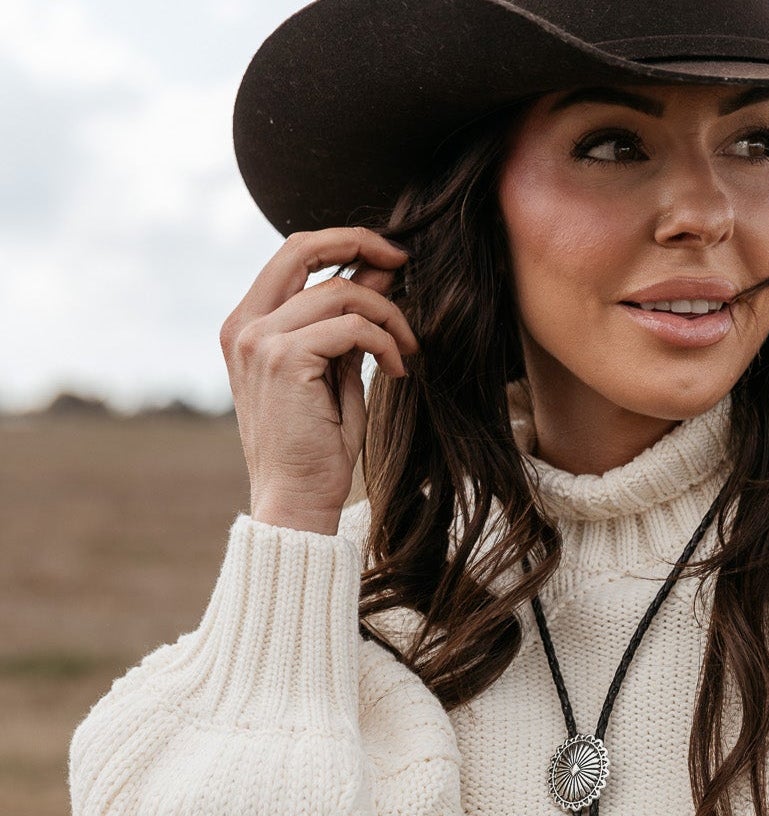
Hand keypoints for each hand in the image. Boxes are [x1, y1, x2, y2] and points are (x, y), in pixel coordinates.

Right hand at [220, 226, 420, 534]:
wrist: (296, 501)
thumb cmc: (316, 448)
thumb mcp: (334, 372)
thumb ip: (347, 323)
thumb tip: (379, 274)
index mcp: (247, 325)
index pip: (292, 256)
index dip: (343, 243)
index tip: (388, 258)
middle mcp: (244, 326)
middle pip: (303, 249)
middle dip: (359, 242)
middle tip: (403, 261)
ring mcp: (259, 340)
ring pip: (340, 293)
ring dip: (388, 317)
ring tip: (406, 352)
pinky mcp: (284, 359)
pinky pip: (351, 328)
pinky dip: (385, 343)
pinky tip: (397, 370)